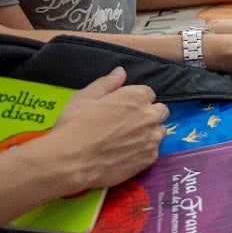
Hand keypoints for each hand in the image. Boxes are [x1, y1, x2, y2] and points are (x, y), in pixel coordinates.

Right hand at [53, 67, 168, 189]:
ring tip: (128, 139)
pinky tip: (127, 153)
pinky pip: (154, 150)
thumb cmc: (75, 125)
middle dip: (148, 113)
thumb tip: (121, 71)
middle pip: (160, 111)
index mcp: (136, 97)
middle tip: (128, 122)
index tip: (124, 107)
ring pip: (160, 131)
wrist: (71, 161)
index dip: (136, 99)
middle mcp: (150, 116)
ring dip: (149, 132)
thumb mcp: (85, 97)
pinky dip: (144, 150)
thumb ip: (107, 83)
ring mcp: (153, 139)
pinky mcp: (150, 158)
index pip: (148, 93)